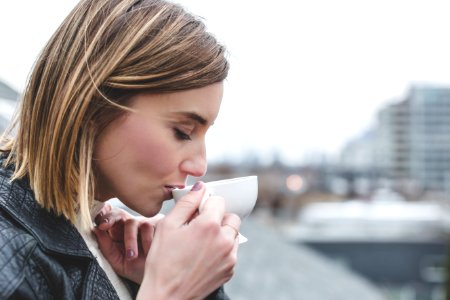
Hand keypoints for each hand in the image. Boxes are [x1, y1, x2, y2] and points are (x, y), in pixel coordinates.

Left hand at [93, 203, 163, 282]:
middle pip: (119, 213)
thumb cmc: (137, 269)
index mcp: (120, 231)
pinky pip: (150, 227)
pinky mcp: (161, 224)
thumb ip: (106, 246)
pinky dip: (147, 241)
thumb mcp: (117, 261)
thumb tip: (95, 230)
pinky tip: (149, 252)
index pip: (110, 217)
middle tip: (104, 226)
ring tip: (132, 256)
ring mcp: (147, 223)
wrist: (158, 276)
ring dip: (130, 240)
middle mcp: (133, 224)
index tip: (99, 224)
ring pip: (134, 222)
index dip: (104, 216)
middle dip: (111, 219)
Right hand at [137, 182, 240, 299]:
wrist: (167, 296)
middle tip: (199, 226)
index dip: (206, 203)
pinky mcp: (230, 270)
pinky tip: (203, 255)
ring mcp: (229, 257)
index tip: (196, 212)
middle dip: (217, 217)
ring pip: (233, 234)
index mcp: (209, 226)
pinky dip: (222, 249)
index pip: (218, 200)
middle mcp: (224, 240)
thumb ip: (187, 203)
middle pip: (231, 216)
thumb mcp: (167, 226)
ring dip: (221, 233)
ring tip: (200, 242)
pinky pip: (231, 251)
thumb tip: (200, 187)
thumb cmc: (162, 261)